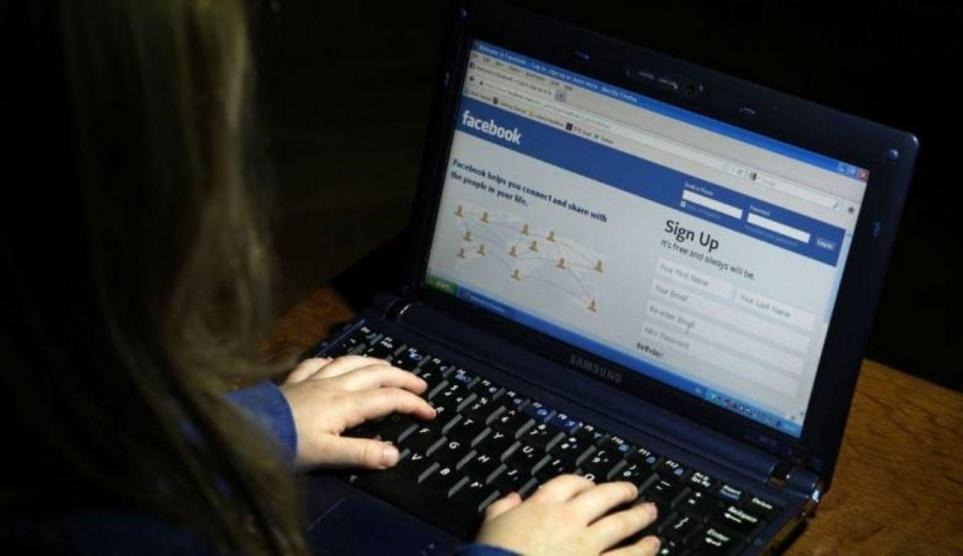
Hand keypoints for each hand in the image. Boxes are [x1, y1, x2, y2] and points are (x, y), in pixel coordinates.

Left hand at [279, 355, 435, 469]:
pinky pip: (319, 362)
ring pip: (352, 362)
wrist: (246, 430)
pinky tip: (335, 363)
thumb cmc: (286, 445)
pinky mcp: (294, 381)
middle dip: (402, 378)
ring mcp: (313, 380)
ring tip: (388, 367)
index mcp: (346, 403)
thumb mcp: (328, 455)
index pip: (389, 399)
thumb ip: (363, 453)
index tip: (430, 413)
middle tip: (420, 385)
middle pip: (376, 373)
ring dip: (375, 363)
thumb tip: (395, 454)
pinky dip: (334, 361)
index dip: (413, 404)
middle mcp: (334, 386)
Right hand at [475, 475, 660, 554]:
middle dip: (621, 492)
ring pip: (621, 525)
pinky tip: (653, 547)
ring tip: (650, 514)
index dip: (582, 481)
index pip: (568, 483)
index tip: (590, 484)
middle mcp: (569, 520)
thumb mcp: (490, 527)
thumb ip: (501, 509)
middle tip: (633, 491)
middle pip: (603, 497)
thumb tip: (511, 499)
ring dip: (639, 518)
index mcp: (542, 506)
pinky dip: (642, 551)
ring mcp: (587, 545)